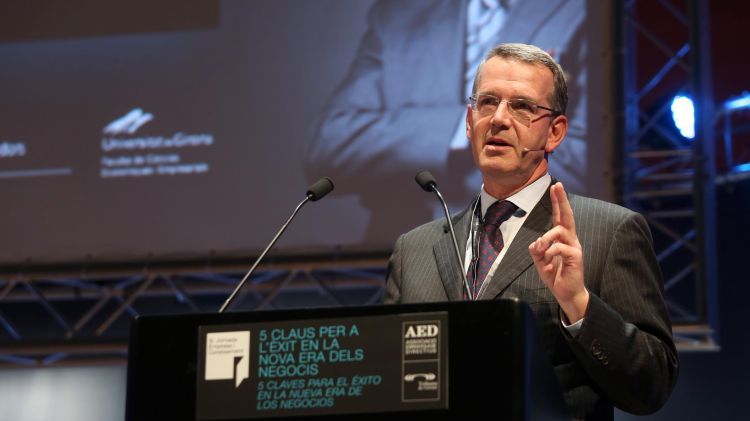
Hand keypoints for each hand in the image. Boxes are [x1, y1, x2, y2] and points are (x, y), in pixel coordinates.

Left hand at [528, 182, 588, 322]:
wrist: (566, 293)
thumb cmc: (555, 275)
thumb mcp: (540, 261)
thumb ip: (537, 250)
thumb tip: (536, 242)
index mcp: (561, 238)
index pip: (560, 217)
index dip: (558, 202)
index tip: (556, 187)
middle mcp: (570, 239)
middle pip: (567, 216)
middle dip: (561, 200)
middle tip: (558, 186)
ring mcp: (574, 247)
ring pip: (559, 231)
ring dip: (546, 238)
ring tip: (540, 250)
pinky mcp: (576, 256)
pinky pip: (560, 247)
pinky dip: (550, 251)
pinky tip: (548, 259)